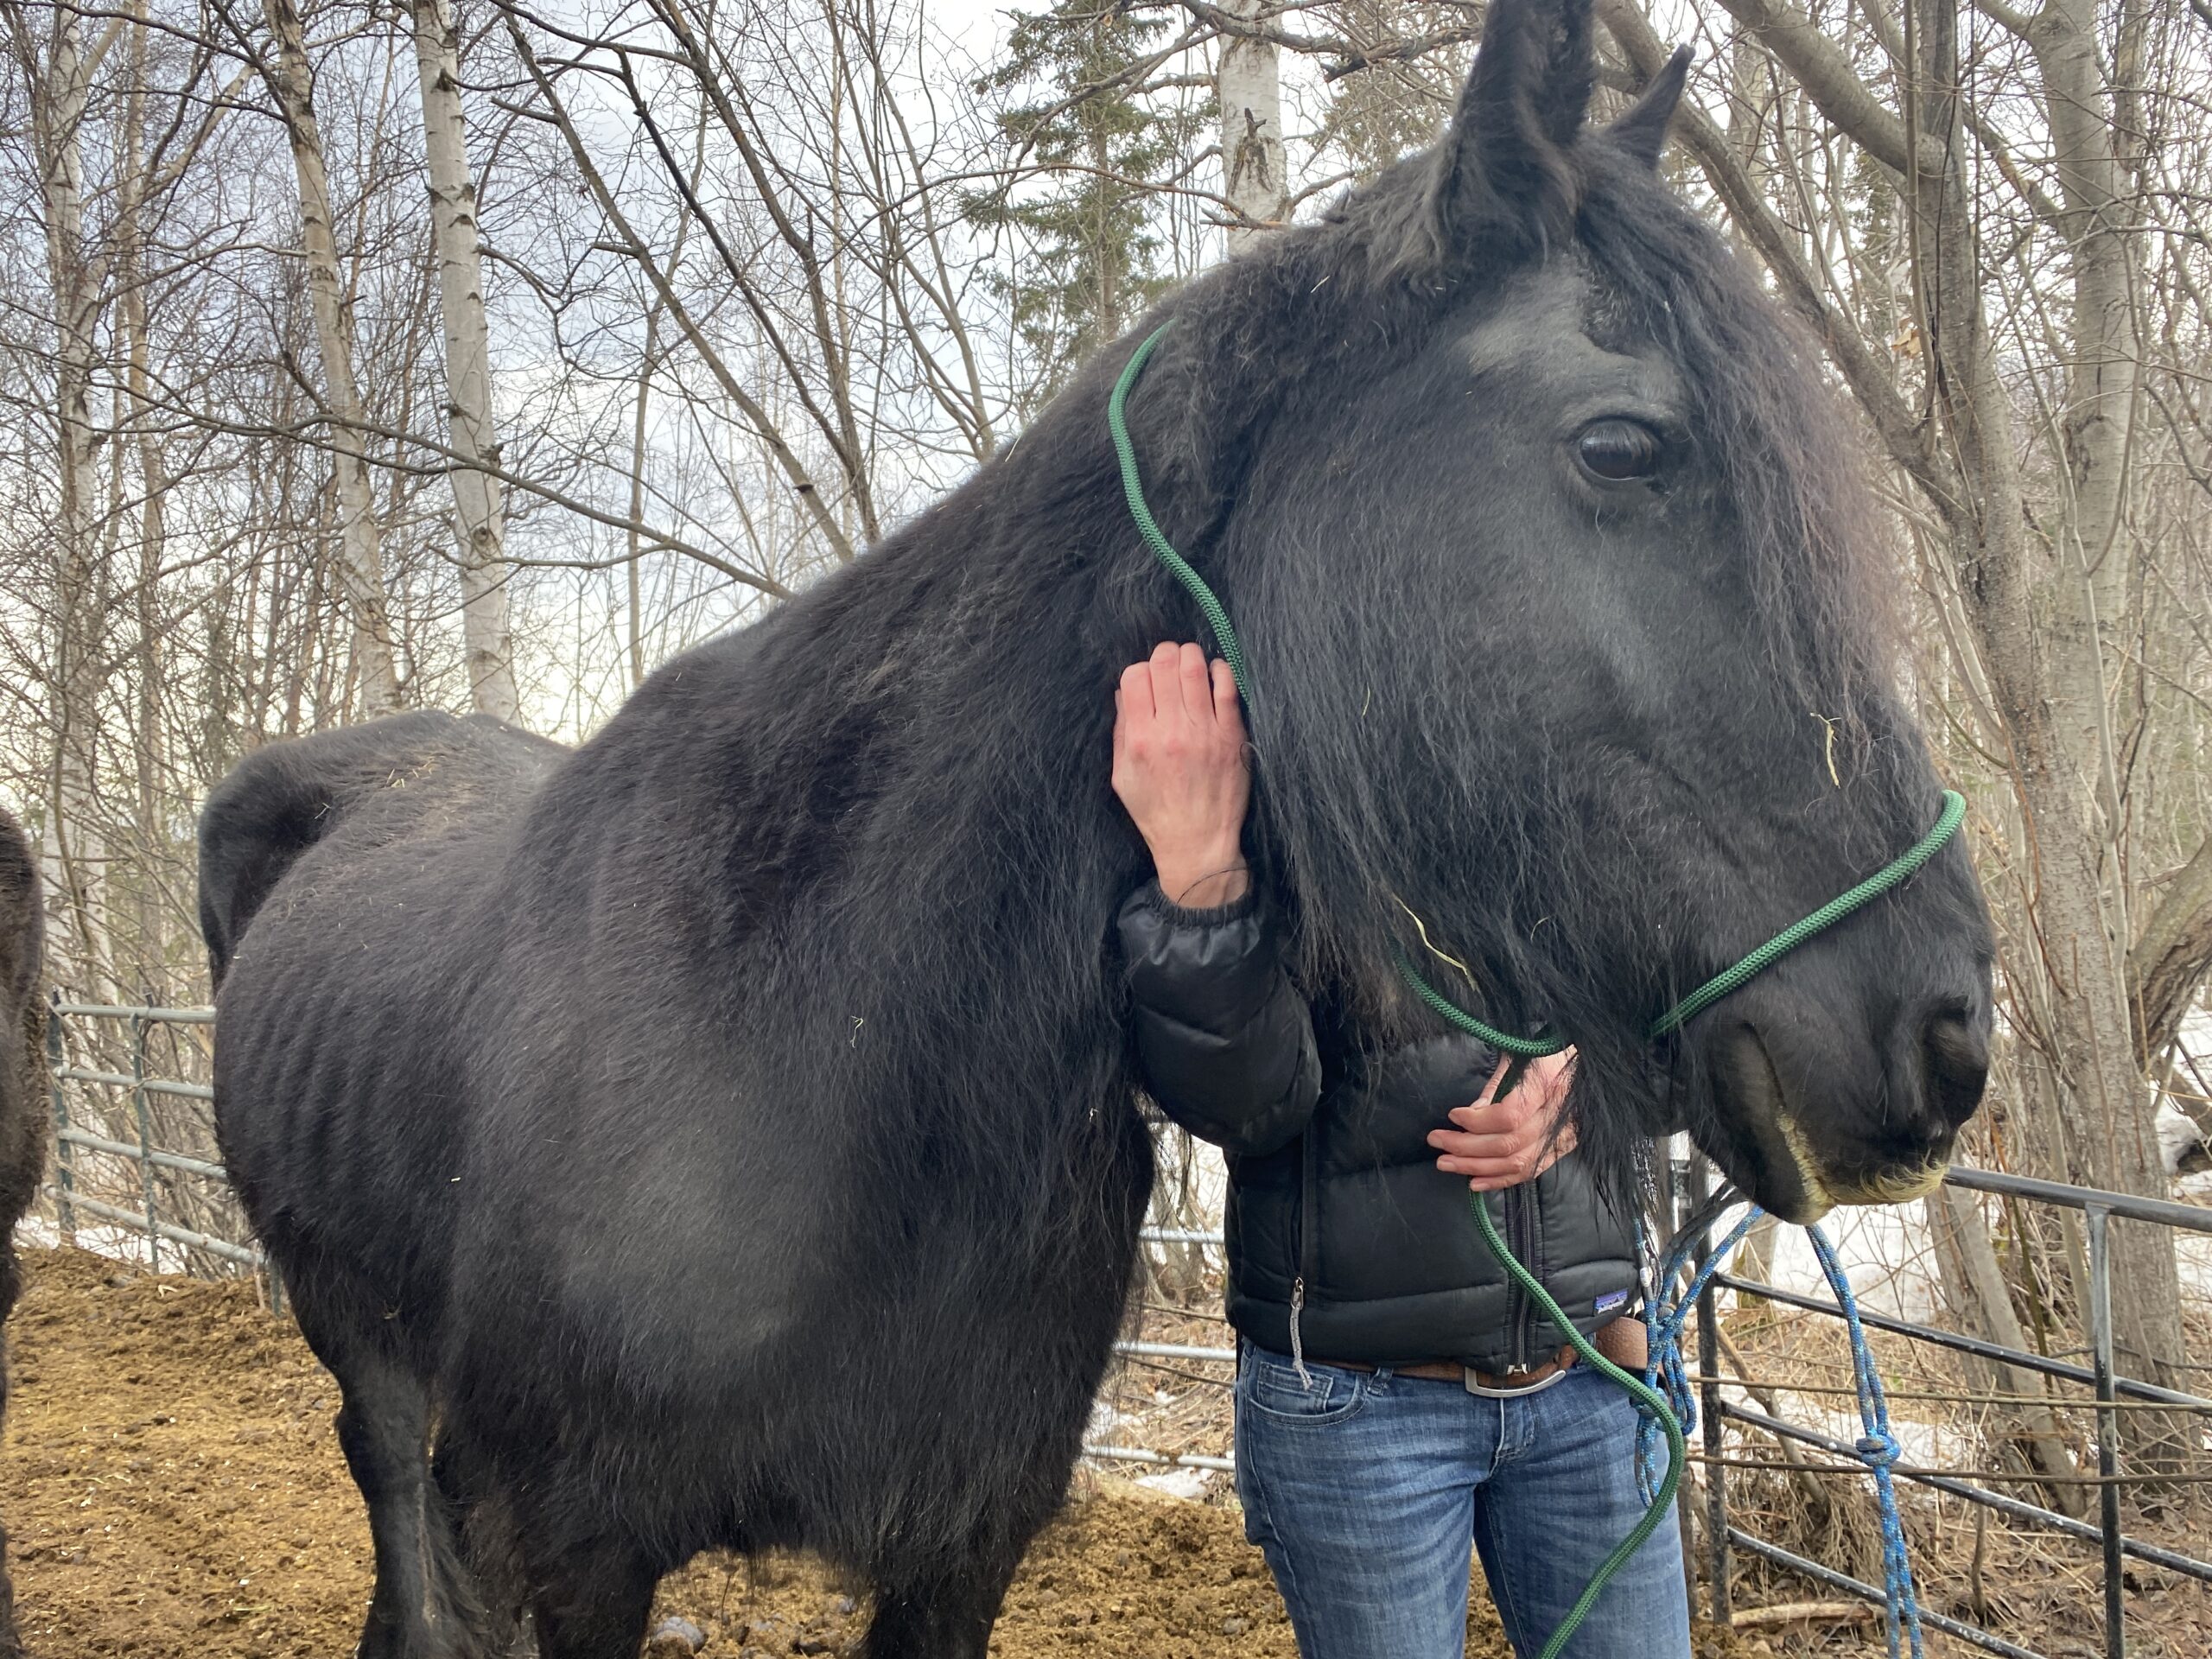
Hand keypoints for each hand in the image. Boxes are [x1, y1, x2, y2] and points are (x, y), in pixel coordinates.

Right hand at [1112, 642, 1250, 906]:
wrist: (1198, 843)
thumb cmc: (1157, 813)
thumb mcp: (1122, 777)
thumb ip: (1121, 732)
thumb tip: (1123, 693)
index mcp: (1140, 740)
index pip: (1134, 677)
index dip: (1138, 671)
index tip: (1145, 680)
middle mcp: (1171, 731)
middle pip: (1164, 664)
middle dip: (1163, 655)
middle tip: (1168, 662)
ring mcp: (1204, 731)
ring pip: (1195, 667)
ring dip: (1190, 656)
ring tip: (1189, 662)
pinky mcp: (1231, 735)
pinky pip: (1228, 686)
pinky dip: (1219, 670)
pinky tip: (1214, 673)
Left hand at [1427, 1049, 1578, 1190]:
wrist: (1586, 1065)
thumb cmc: (1546, 1055)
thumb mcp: (1520, 1056)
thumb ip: (1496, 1085)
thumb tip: (1472, 1111)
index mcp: (1548, 1085)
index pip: (1509, 1115)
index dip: (1477, 1121)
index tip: (1453, 1115)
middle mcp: (1559, 1115)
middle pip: (1508, 1143)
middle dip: (1466, 1147)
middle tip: (1437, 1141)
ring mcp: (1565, 1136)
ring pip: (1517, 1163)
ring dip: (1477, 1167)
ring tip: (1447, 1163)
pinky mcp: (1564, 1149)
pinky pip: (1530, 1172)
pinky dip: (1500, 1179)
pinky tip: (1475, 1181)